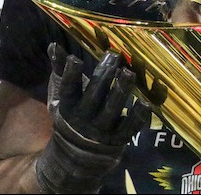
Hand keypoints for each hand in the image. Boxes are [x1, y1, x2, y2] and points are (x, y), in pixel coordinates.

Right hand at [36, 43, 151, 192]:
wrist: (76, 155)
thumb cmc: (70, 114)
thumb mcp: (60, 94)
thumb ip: (59, 70)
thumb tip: (54, 45)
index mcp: (67, 107)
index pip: (68, 90)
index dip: (71, 75)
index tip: (75, 58)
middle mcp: (83, 119)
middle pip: (93, 96)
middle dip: (103, 76)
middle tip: (114, 56)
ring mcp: (101, 130)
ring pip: (112, 109)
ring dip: (121, 91)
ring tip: (129, 73)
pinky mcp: (118, 138)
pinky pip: (130, 127)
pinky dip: (138, 116)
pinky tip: (146, 103)